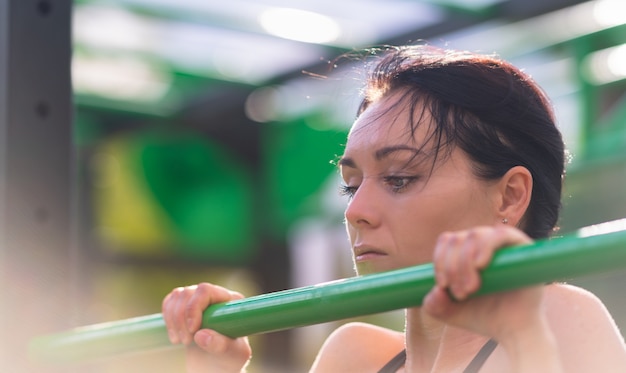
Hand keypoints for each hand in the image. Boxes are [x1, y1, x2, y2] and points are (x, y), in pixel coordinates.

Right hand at [162, 283, 251, 372]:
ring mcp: (199, 300)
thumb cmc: (230, 359)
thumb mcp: (232, 356)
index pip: (206, 291)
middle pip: (188, 293)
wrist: (217, 366)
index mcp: (231, 302)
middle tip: (186, 342)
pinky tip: (176, 334)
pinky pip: (169, 302)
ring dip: (174, 321)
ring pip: (177, 296)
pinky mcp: (185, 307)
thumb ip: (222, 345)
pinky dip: (168, 318)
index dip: (194, 308)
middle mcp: (215, 296)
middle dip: (181, 318)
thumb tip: (202, 335)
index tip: (192, 331)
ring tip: (182, 341)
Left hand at [423, 225, 543, 339]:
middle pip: (458, 238)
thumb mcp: (449, 312)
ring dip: (465, 262)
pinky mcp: (523, 247)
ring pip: (475, 235)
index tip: (442, 285)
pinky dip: (485, 246)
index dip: (440, 260)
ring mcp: (503, 244)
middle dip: (452, 267)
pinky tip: (480, 265)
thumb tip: (436, 291)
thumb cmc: (483, 317)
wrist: (514, 331)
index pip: (447, 240)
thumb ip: (433, 305)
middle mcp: (484, 243)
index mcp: (466, 251)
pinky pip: (501, 234)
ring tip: (470, 289)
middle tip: (461, 294)